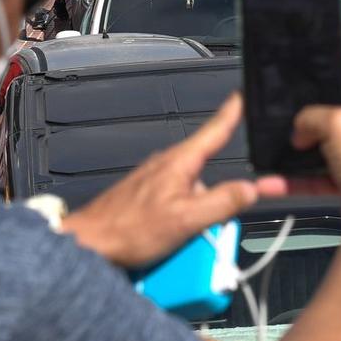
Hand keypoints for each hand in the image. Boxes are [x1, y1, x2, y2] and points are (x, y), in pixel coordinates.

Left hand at [62, 95, 284, 268]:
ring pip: (194, 197)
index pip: (214, 130)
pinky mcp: (148, 198)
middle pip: (209, 177)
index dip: (232, 112)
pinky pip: (177, 210)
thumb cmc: (129, 229)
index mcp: (180, 163)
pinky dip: (180, 226)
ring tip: (179, 241)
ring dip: (196, 220)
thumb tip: (250, 190)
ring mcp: (156, 181)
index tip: (244, 96)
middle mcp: (168, 166)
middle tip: (206, 228)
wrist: (89, 244)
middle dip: (215, 203)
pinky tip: (167, 242)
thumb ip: (222, 203)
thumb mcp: (186, 220)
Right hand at [282, 3, 340, 212]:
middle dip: (314, 82)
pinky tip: (272, 178)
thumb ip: (311, 117)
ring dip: (300, 134)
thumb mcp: (337, 125)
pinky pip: (317, 169)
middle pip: (339, 90)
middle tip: (290, 65)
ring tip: (275, 124)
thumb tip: (301, 132)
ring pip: (324, 131)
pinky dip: (296, 174)